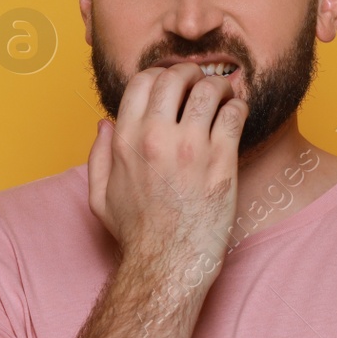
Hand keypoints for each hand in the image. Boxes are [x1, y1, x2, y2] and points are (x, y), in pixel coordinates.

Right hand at [87, 62, 246, 279]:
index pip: (143, 81)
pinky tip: (236, 114)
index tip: (172, 84)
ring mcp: (190, 148)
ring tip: (224, 97)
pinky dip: (238, 107)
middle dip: (191, 73)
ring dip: (219, 87)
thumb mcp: (100, 197)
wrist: (168, 264)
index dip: (160, 75)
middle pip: (176, 77)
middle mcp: (156, 138)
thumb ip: (98, 157)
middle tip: (201, 83)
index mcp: (126, 141)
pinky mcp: (220, 162)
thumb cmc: (137, 235)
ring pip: (209, 90)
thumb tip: (104, 124)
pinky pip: (234, 114)